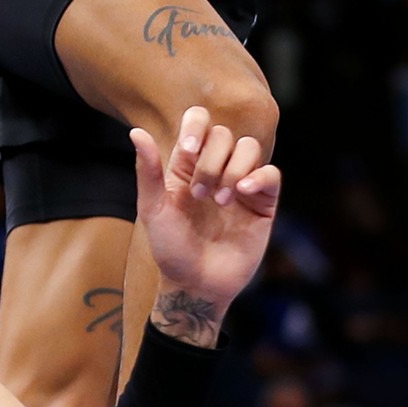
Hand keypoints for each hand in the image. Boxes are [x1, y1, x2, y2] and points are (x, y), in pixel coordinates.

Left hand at [132, 108, 279, 334]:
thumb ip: (148, 171)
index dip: (196, 127)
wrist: (196, 286)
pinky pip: (271, 174)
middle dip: (211, 160)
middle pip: (224, 134)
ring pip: (249, 147)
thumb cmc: (170, 248)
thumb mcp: (153, 209)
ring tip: (221, 201)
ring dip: (233, 168)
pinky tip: (243, 191)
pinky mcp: (262, 204)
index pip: (199, 121)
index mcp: (188, 163)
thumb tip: (136, 131)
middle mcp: (216, 167)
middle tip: (200, 194)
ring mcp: (240, 184)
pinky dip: (260, 176)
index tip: (189, 152)